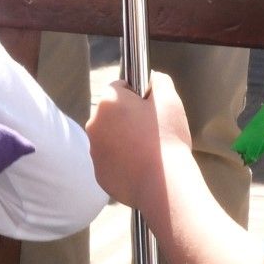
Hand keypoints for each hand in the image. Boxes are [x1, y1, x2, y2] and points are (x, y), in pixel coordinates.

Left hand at [85, 72, 190, 210]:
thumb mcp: (170, 99)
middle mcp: (94, 125)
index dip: (137, 95)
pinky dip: (123, 162)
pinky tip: (142, 166)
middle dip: (128, 118)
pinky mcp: (100, 174)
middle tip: (152, 131)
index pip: (119, 87)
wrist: (164, 185)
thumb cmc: (167, 140)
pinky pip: (112, 161)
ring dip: (125, 140)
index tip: (150, 108)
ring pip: (111, 138)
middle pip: (112, 114)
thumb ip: (159, 81)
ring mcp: (94, 152)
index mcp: (108, 102)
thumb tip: (153, 78)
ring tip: (149, 151)